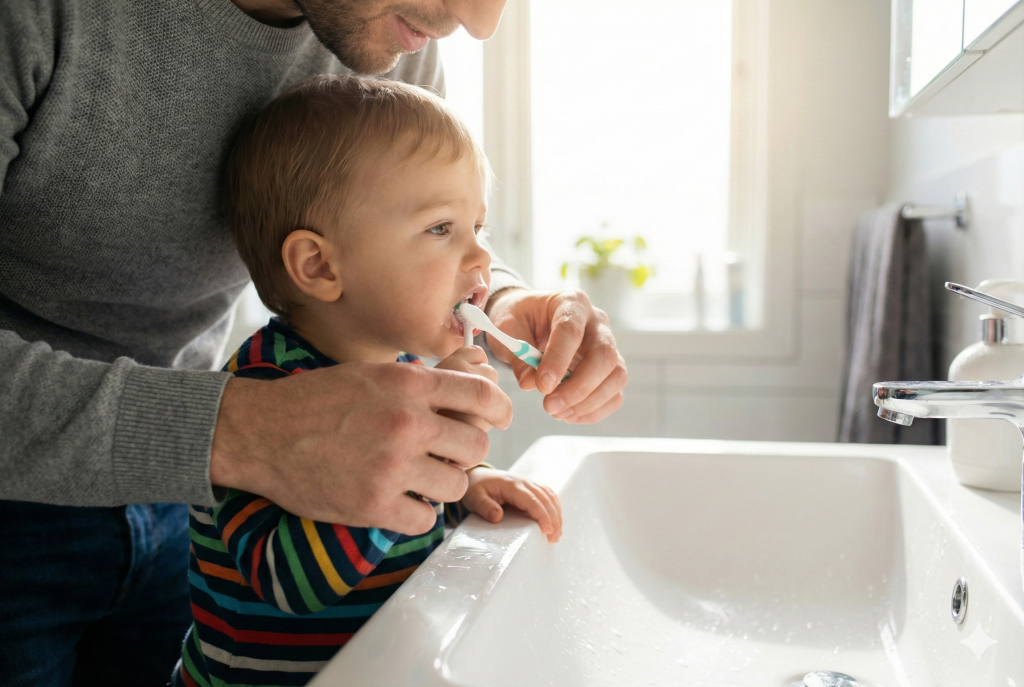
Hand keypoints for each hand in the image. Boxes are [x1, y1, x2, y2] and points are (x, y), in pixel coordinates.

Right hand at [209, 361, 512, 535]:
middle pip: (476, 446)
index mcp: (409, 384)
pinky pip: (425, 519)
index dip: (499, 409)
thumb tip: (469, 393)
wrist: (261, 431)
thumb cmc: (317, 399)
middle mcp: (407, 423)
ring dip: (441, 485)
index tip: (497, 419)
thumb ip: (421, 385)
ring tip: (416, 478)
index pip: (482, 396)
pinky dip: (415, 513)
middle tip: (444, 455)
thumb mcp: (373, 374)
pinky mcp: (374, 505)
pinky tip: (396, 500)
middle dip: (465, 452)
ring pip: (455, 485)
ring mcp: (391, 466)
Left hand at [461, 468, 561, 541]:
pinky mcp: (532, 486)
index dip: (542, 515)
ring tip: (558, 533)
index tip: (547, 530)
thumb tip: (497, 516)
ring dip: (557, 514)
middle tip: (554, 538)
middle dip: (553, 518)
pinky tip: (556, 520)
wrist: (478, 476)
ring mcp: (529, 482)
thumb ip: (484, 507)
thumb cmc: (476, 489)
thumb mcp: (474, 498)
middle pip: (545, 499)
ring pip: (550, 496)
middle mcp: (523, 481)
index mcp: (511, 485)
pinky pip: (548, 494)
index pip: (532, 500)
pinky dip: (555, 507)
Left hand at [485, 288, 626, 422]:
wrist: (528, 319)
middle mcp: (596, 322)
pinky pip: (614, 393)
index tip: (542, 386)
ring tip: (557, 412)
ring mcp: (608, 345)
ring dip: (588, 402)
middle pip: (604, 356)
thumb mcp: (508, 328)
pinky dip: (594, 410)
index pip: (572, 330)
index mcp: (571, 302)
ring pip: (616, 377)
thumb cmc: (518, 318)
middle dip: (579, 387)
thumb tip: (530, 384)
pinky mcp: (609, 368)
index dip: (559, 360)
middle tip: (549, 406)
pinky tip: (569, 414)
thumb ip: (518, 356)